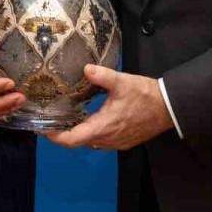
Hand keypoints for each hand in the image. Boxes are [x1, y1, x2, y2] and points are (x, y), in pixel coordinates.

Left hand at [46, 65, 173, 150]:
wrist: (168, 107)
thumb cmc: (145, 95)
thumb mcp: (121, 81)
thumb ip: (101, 76)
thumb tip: (85, 69)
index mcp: (103, 127)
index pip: (72, 140)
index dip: (55, 137)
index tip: (43, 128)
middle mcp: (107, 139)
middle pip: (78, 142)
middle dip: (63, 133)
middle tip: (52, 120)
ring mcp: (116, 143)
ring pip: (90, 142)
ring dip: (78, 133)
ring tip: (67, 118)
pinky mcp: (124, 141)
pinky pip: (101, 141)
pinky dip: (91, 133)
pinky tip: (89, 119)